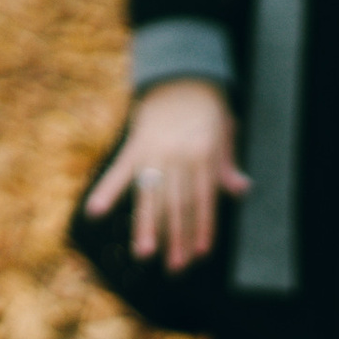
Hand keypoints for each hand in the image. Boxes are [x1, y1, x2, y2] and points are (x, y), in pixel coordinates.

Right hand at [85, 77, 244, 271]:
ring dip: (147, 225)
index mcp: (204, 155)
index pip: (204, 200)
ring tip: (144, 252)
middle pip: (178, 204)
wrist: (181, 72)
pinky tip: (96, 211)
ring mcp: (155, 151)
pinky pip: (120, 171)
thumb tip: (242, 190)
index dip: (202, 227)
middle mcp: (179, 156)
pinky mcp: (135, 145)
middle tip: (175, 267)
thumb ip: (227, 164)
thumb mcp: (225, 132)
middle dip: (177, 237)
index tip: (199, 254)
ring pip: (151, 195)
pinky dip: (107, 190)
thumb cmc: (207, 106)